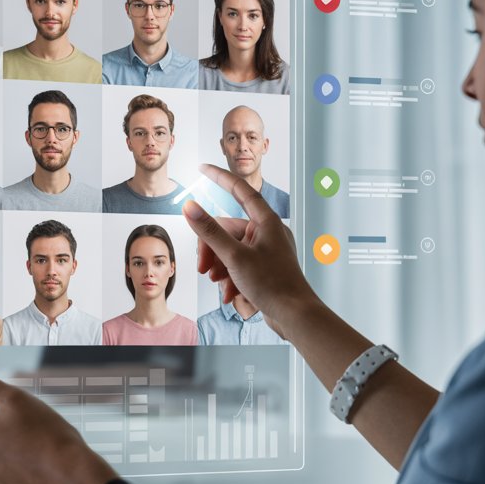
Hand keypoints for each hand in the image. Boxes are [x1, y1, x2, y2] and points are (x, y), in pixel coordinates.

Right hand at [183, 164, 316, 331]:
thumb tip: (190, 207)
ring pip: (231, 249)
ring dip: (220, 266)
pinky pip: (239, 263)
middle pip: (227, 229)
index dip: (219, 177)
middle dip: (212, 250)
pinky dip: (231, 276)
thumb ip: (209, 231)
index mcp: (265, 221)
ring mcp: (266, 249)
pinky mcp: (265, 266)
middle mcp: (267, 232)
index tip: (202, 168)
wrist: (295, 315)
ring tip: (219, 284)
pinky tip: (230, 293)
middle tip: (203, 269)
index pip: (239, 190)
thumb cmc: (273, 284)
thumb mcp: (234, 257)